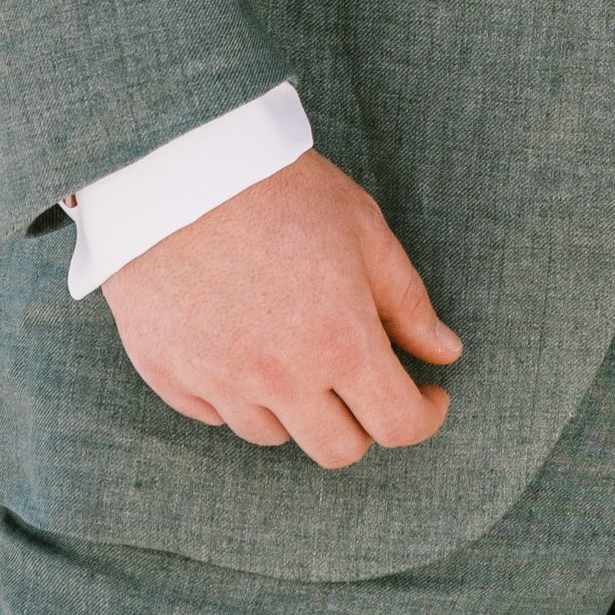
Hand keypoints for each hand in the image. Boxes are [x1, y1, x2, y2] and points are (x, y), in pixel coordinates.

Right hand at [101, 149, 462, 468]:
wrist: (179, 166)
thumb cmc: (281, 188)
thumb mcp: (364, 230)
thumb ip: (407, 301)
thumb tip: (445, 353)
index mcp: (339, 343)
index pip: (396, 424)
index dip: (425, 416)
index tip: (429, 395)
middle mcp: (280, 379)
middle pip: (337, 449)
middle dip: (365, 422)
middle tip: (366, 377)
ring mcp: (219, 384)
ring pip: (274, 435)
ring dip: (299, 408)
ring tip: (299, 349)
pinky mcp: (169, 376)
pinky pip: (215, 414)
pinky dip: (238, 395)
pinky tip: (243, 347)